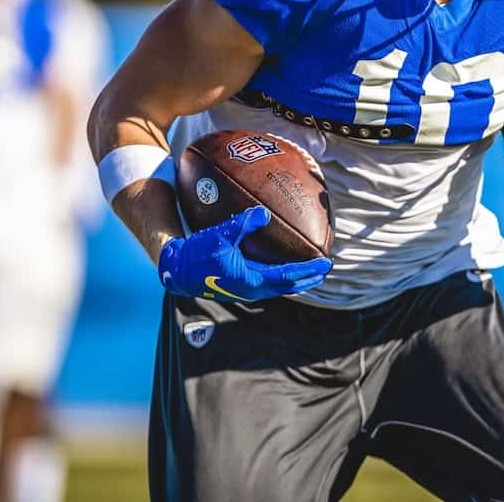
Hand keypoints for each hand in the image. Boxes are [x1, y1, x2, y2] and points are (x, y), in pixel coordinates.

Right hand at [158, 206, 331, 301]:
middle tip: (325, 269)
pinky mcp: (240, 286)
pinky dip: (282, 278)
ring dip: (296, 280)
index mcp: (251, 280)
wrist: (178, 270)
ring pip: (278, 287)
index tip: (325, 264)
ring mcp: (246, 290)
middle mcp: (252, 290)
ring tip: (310, 272)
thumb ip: (243, 224)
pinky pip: (268, 283)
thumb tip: (264, 213)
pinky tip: (283, 269)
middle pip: (288, 286)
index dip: (308, 270)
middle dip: (308, 278)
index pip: (287, 277)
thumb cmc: (198, 253)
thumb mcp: (221, 235)